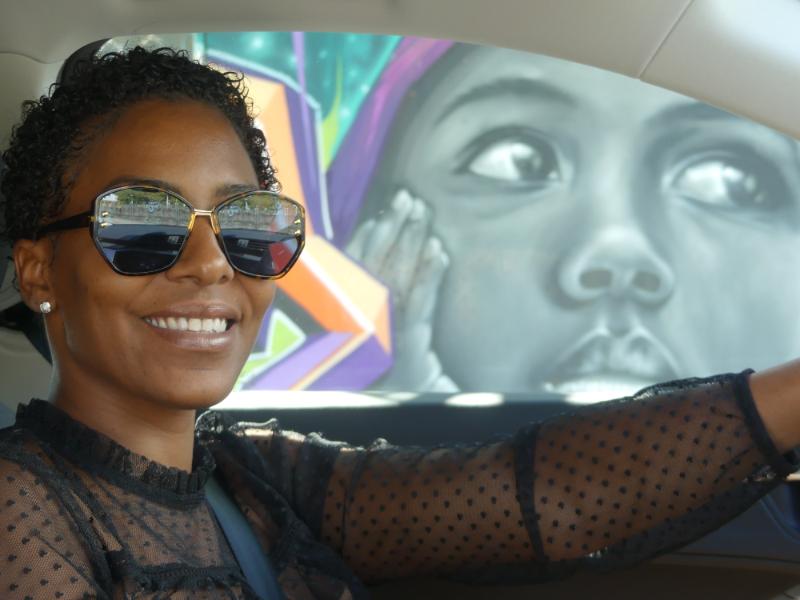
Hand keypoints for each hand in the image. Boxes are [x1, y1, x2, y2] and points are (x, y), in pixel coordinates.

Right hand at [346, 189, 455, 391]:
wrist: (403, 425)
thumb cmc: (384, 391)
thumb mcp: (367, 351)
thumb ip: (362, 316)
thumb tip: (373, 270)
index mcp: (346, 322)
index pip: (355, 272)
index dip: (368, 240)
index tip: (381, 214)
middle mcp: (361, 326)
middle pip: (377, 266)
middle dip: (393, 230)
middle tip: (408, 199)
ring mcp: (385, 336)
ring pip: (397, 278)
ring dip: (411, 242)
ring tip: (423, 213)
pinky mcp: (409, 349)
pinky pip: (419, 304)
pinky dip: (429, 275)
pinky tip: (438, 251)